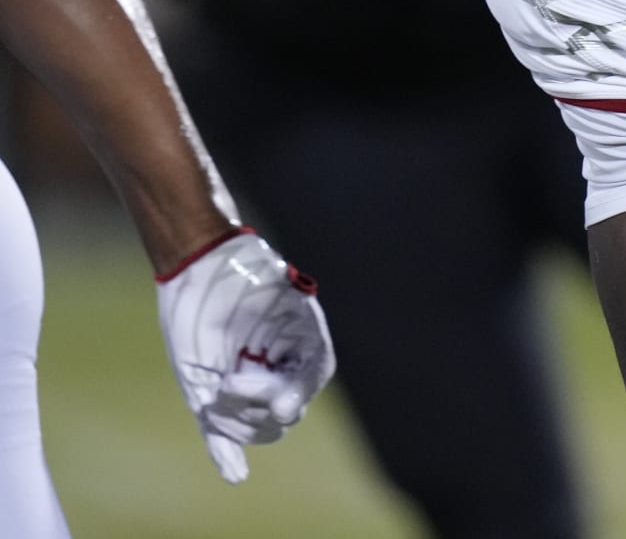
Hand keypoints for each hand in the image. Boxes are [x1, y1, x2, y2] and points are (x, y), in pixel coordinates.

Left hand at [155, 231, 335, 482]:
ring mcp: (245, 387)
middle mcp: (277, 372)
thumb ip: (293, 335)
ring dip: (236, 421)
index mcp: (302, 349)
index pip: (306, 385)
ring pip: (254, 428)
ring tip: (217, 391)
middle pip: (281, 416)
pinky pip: (221, 437)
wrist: (201, 267)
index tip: (271, 399)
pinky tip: (234, 475)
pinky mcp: (211, 396)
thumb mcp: (281, 298)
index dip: (291, 394)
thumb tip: (294, 386)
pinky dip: (227, 456)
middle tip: (229, 382)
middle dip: (257, 405)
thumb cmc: (247, 276)